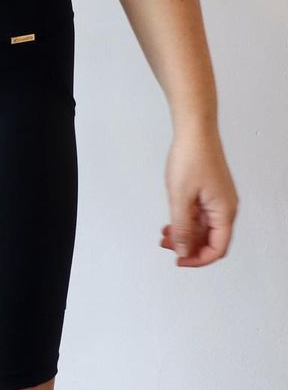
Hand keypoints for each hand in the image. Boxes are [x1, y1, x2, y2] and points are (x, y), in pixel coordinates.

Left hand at [160, 126, 238, 266]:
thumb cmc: (192, 156)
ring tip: (165, 235)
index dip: (198, 259)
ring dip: (185, 233)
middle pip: (210, 239)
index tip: (179, 260)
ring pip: (204, 226)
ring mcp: (218, 198)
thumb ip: (182, 227)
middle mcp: (225, 207)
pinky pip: (200, 213)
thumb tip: (184, 250)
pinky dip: (186, 220)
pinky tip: (171, 220)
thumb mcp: (180, 196)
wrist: (194, 129)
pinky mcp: (210, 190)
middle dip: (189, 246)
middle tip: (167, 247)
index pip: (217, 248)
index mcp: (224, 211)